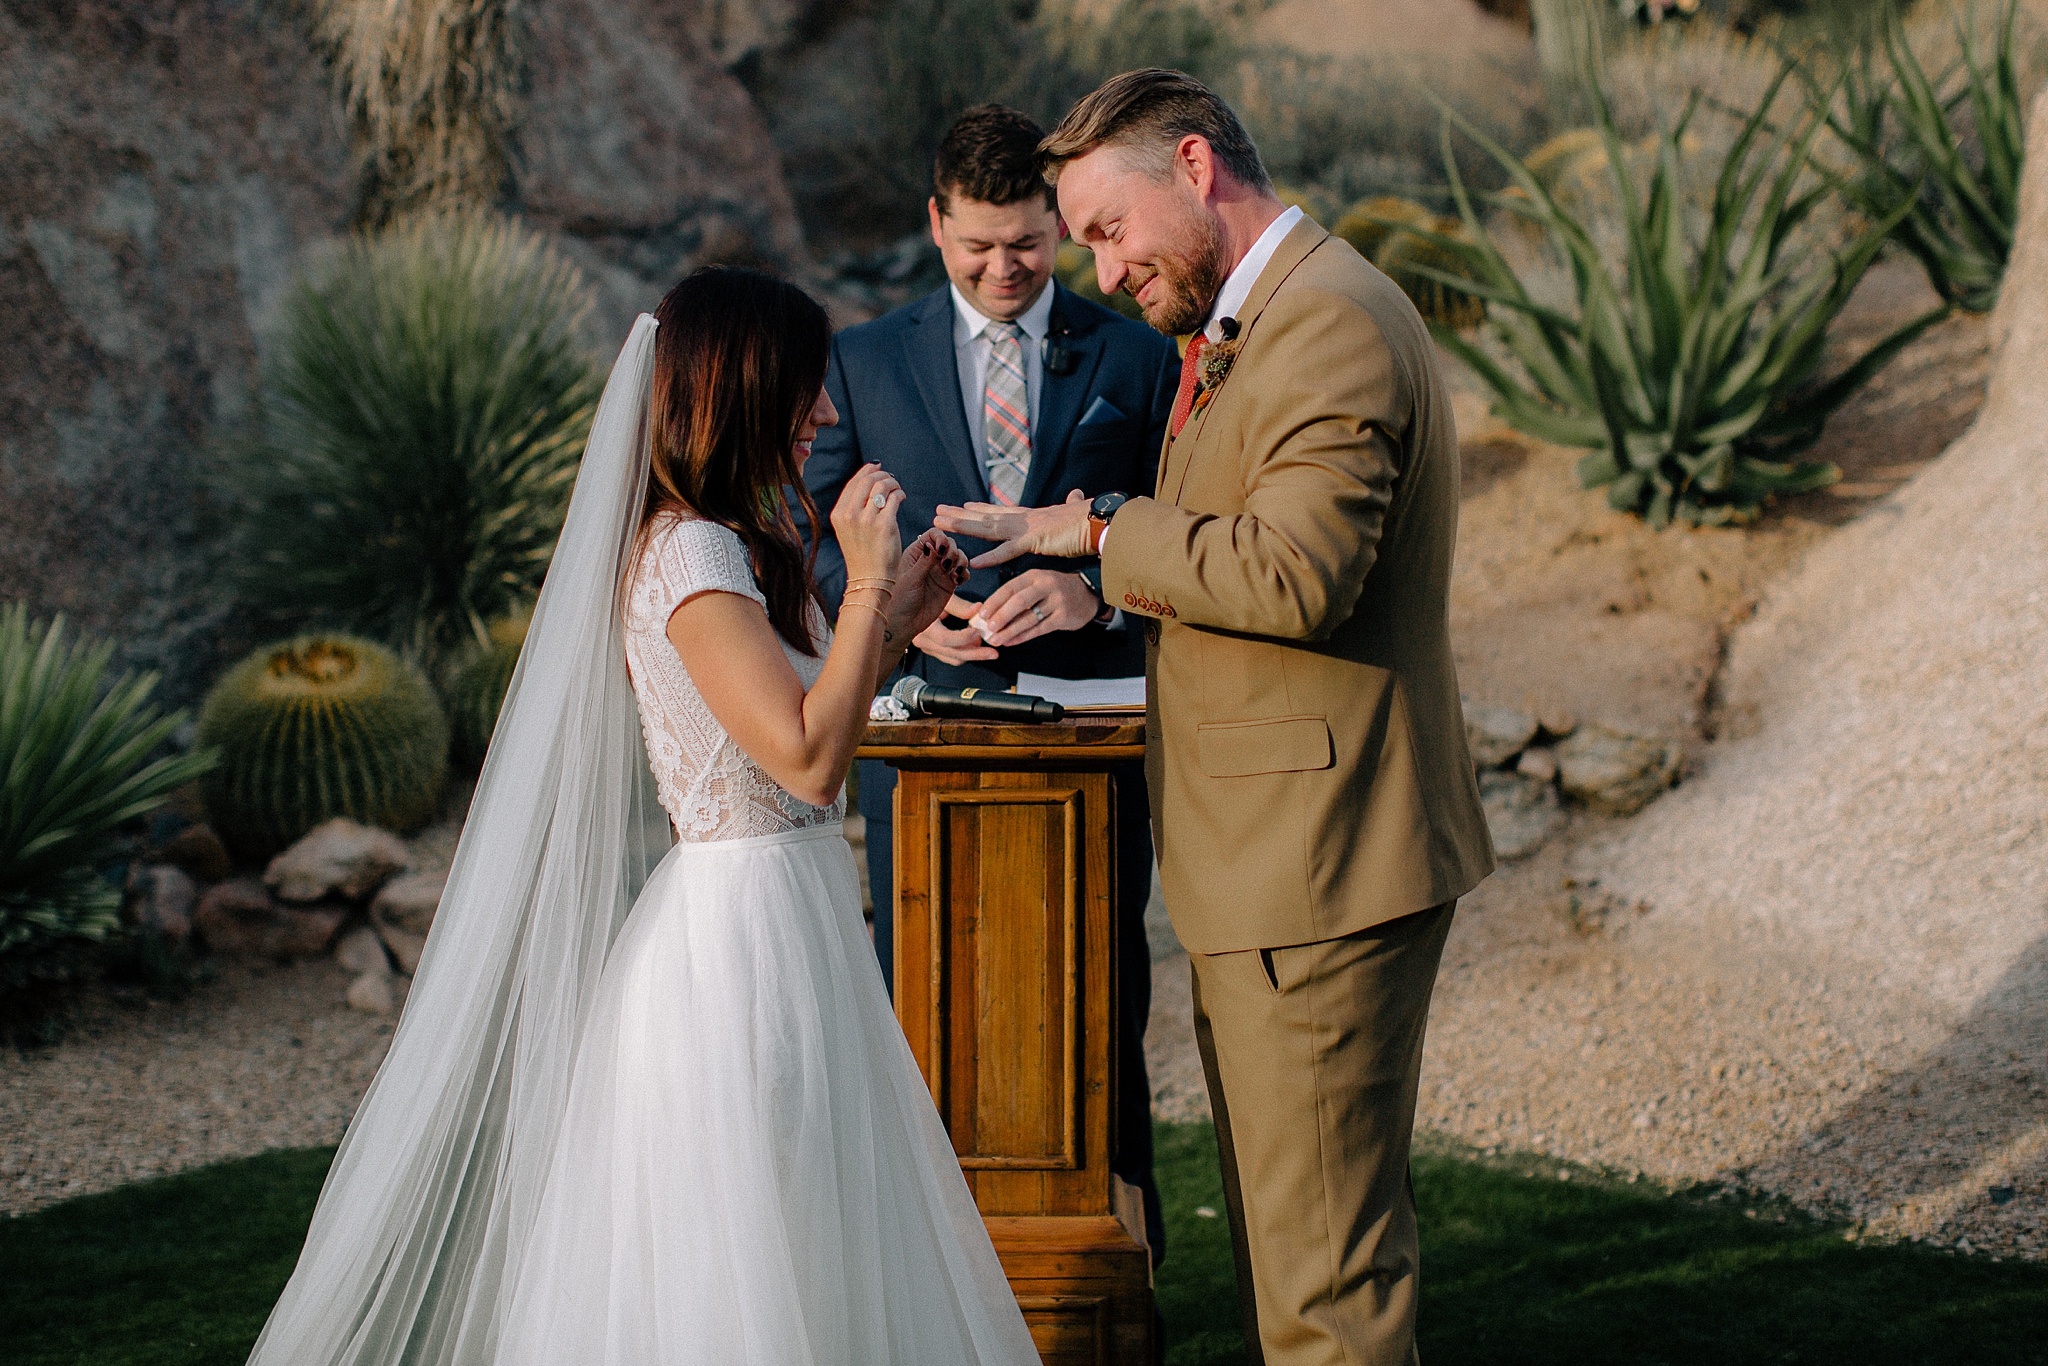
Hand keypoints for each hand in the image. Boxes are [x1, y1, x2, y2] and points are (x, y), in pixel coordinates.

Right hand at [829, 463, 904, 581]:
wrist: (869, 579)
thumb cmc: (862, 553)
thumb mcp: (849, 528)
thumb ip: (854, 506)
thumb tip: (869, 477)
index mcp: (839, 514)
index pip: (854, 482)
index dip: (868, 470)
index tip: (878, 467)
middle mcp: (849, 515)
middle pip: (868, 480)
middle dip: (882, 475)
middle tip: (891, 479)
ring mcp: (866, 520)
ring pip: (882, 486)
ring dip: (893, 483)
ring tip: (897, 489)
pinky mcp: (885, 526)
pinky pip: (895, 498)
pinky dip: (900, 494)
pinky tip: (901, 498)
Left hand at [887, 530, 971, 646]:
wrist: (905, 623)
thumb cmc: (900, 599)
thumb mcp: (911, 578)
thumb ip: (925, 561)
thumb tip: (934, 544)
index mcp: (916, 552)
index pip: (933, 535)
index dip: (941, 538)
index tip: (942, 549)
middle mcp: (930, 559)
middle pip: (949, 543)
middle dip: (952, 551)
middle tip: (946, 565)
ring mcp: (941, 571)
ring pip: (959, 556)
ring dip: (961, 561)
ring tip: (955, 573)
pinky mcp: (949, 584)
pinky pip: (963, 573)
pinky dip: (965, 574)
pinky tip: (958, 581)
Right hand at [911, 593, 1001, 665]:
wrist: (914, 600)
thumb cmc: (928, 594)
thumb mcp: (943, 597)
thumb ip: (960, 605)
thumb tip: (977, 610)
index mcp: (923, 627)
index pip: (945, 639)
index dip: (963, 638)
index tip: (977, 632)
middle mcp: (923, 641)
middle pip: (953, 653)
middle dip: (976, 654)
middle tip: (994, 652)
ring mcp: (928, 647)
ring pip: (954, 658)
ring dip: (973, 653)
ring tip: (987, 644)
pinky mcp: (933, 650)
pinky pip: (952, 657)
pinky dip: (966, 652)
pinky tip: (976, 644)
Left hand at [933, 488, 1092, 567]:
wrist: (1101, 520)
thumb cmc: (1091, 519)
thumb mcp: (1076, 511)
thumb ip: (1072, 503)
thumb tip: (1077, 493)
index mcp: (1032, 516)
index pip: (1000, 511)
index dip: (980, 509)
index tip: (963, 506)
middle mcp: (1024, 519)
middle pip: (985, 517)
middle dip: (960, 515)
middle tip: (937, 512)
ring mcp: (1027, 528)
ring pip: (987, 527)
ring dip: (962, 526)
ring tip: (939, 524)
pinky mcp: (1035, 541)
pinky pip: (1008, 551)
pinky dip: (990, 557)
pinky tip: (973, 561)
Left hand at [972, 569, 1103, 647]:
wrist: (1088, 594)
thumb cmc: (1056, 590)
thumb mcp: (1038, 583)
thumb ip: (1019, 595)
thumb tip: (992, 613)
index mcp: (1035, 576)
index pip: (1010, 588)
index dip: (994, 602)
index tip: (982, 614)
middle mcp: (1046, 585)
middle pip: (1019, 602)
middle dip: (1001, 616)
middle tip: (988, 628)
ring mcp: (1057, 601)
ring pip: (1029, 618)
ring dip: (1010, 631)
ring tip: (996, 640)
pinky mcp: (1064, 616)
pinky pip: (1040, 629)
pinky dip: (1024, 637)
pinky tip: (1012, 642)